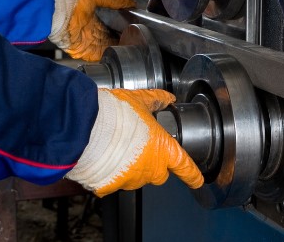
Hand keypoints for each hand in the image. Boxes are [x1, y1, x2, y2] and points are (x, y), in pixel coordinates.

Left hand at [49, 0, 135, 61]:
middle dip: (121, 41)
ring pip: (106, 48)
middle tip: (135, 41)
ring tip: (131, 49)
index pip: (111, 26)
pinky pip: (98, 56)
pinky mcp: (83, 50)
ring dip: (117, 49)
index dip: (122, 28)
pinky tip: (118, 55)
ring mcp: (87, 41)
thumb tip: (131, 3)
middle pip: (110, 38)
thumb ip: (114, 1)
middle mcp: (91, 30)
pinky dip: (107, 56)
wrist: (56, 9)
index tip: (133, 29)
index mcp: (94, 17)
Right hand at [66, 88, 203, 196]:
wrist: (86, 127)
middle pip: (159, 173)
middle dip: (153, 163)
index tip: (196, 180)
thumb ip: (156, 100)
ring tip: (118, 148)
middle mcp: (150, 168)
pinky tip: (104, 158)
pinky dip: (111, 173)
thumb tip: (168, 98)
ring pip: (137, 177)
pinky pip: (114, 181)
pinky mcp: (110, 186)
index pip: (184, 166)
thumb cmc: (115, 114)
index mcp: (163, 149)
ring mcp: (130, 179)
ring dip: (132, 166)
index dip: (192, 175)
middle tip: (139, 146)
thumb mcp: (139, 100)